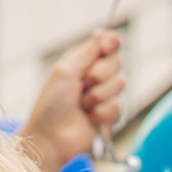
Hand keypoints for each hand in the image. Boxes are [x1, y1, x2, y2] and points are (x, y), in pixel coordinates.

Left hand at [20, 30, 124, 171]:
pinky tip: (89, 119)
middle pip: (117, 62)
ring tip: (82, 106)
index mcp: (82, 62)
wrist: (51, 137)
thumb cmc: (52, 104)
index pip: (107, 44)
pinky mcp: (109, 115)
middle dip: (99, 74)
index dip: (111, 43)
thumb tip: (105, 34)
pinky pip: (118, 106)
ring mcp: (103, 96)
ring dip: (98, 96)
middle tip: (82, 85)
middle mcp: (95, 76)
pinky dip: (102, 113)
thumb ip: (88, 52)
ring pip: (120, 84)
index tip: (106, 47)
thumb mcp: (66, 70)